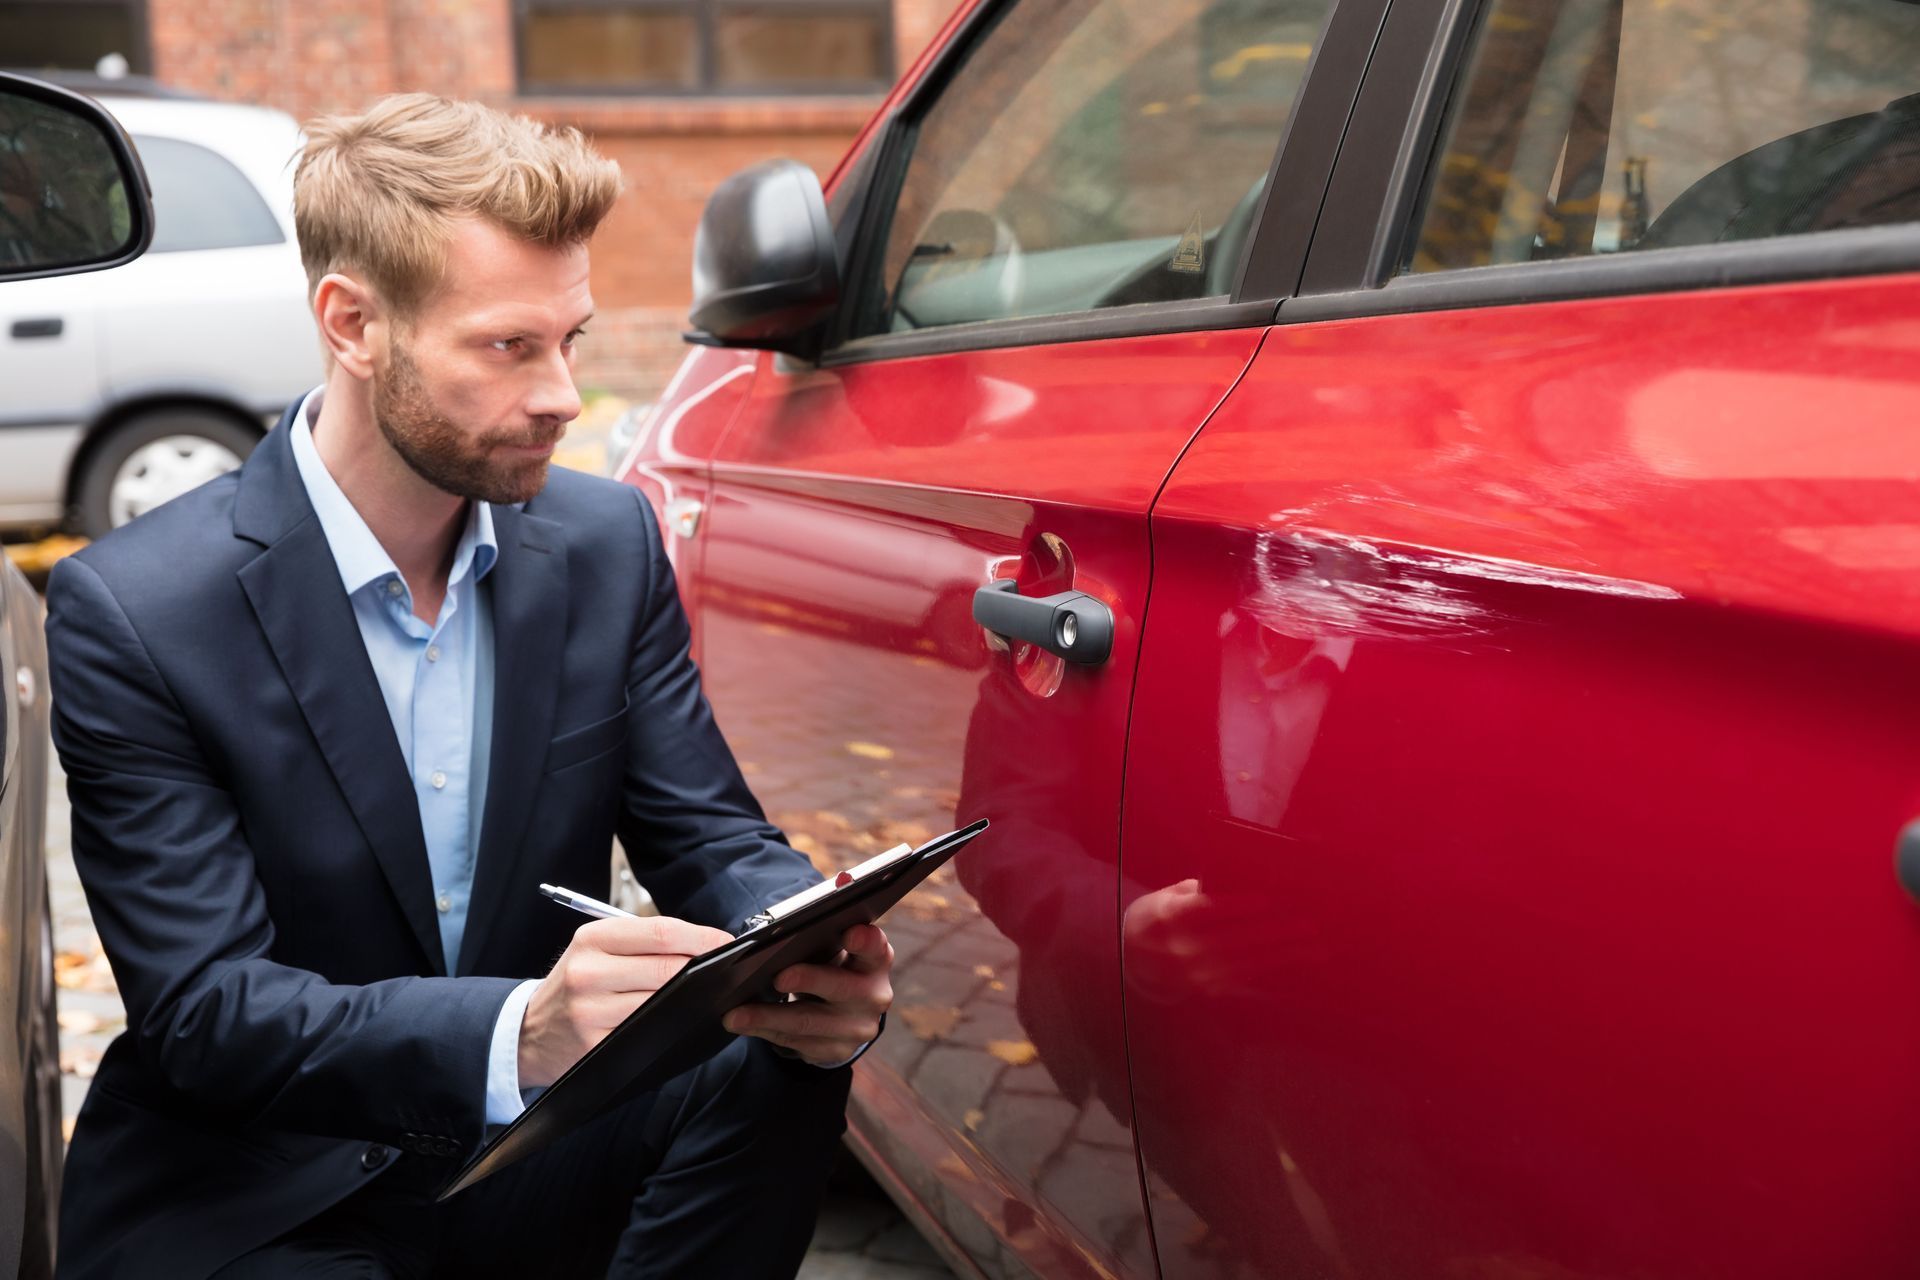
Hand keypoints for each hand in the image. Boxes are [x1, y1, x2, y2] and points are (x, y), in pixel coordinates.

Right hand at [518, 915, 734, 1088]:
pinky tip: (677, 1019)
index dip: (702, 937)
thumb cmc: (577, 983)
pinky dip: (669, 1025)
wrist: (530, 1032)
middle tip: (724, 969)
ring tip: (704, 993)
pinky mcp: (595, 1045)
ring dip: (690, 999)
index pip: (661, 932)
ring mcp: (590, 1012)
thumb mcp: (596, 950)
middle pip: (667, 969)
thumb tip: (705, 945)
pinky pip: (648, 1033)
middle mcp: (588, 972)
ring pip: (662, 1002)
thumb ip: (643, 943)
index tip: (726, 943)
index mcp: (592, 939)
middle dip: (703, 969)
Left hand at [721, 923, 893, 1065]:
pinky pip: (796, 1043)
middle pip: (841, 989)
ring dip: (769, 1017)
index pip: (876, 947)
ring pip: (810, 1023)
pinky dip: (766, 1032)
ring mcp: (857, 1027)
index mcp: (876, 958)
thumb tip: (844, 880)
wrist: (843, 1011)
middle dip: (808, 982)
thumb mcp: (834, 942)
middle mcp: (875, 995)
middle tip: (776, 976)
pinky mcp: (835, 1050)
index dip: (865, 940)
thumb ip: (832, 918)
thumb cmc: (831, 962)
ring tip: (734, 1013)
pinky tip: (742, 1024)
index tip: (849, 932)